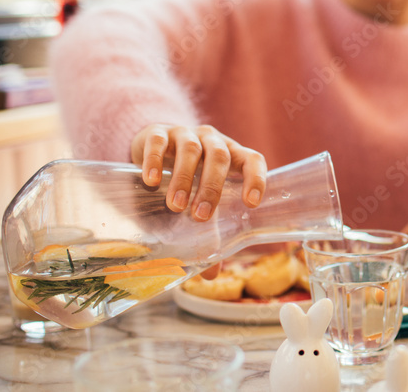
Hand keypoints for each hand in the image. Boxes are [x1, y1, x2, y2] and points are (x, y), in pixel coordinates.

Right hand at [131, 123, 266, 221]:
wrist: (152, 148)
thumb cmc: (186, 179)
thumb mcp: (198, 201)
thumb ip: (208, 232)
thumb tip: (211, 275)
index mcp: (231, 155)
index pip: (252, 160)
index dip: (257, 179)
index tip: (251, 203)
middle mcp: (212, 140)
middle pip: (220, 157)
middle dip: (212, 187)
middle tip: (200, 216)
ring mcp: (186, 133)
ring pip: (191, 149)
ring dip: (185, 178)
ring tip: (175, 206)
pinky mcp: (158, 132)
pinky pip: (159, 141)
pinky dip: (155, 160)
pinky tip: (150, 181)